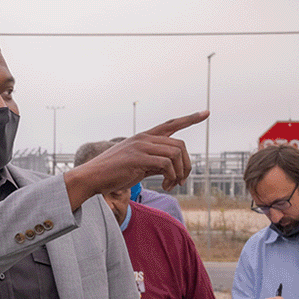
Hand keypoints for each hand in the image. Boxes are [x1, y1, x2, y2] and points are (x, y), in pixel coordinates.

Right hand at [71, 110, 208, 195]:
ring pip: (176, 154)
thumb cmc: (113, 174)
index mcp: (144, 137)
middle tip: (182, 181)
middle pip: (180, 145)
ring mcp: (141, 147)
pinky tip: (166, 186)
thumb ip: (154, 162)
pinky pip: (167, 165)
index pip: (171, 124)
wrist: (91, 178)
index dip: (190, 118)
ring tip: (173, 184)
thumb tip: (172, 168)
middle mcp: (144, 138)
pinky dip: (172, 177)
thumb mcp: (138, 165)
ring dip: (180, 173)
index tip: (206, 112)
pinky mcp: (138, 158)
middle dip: (187, 165)